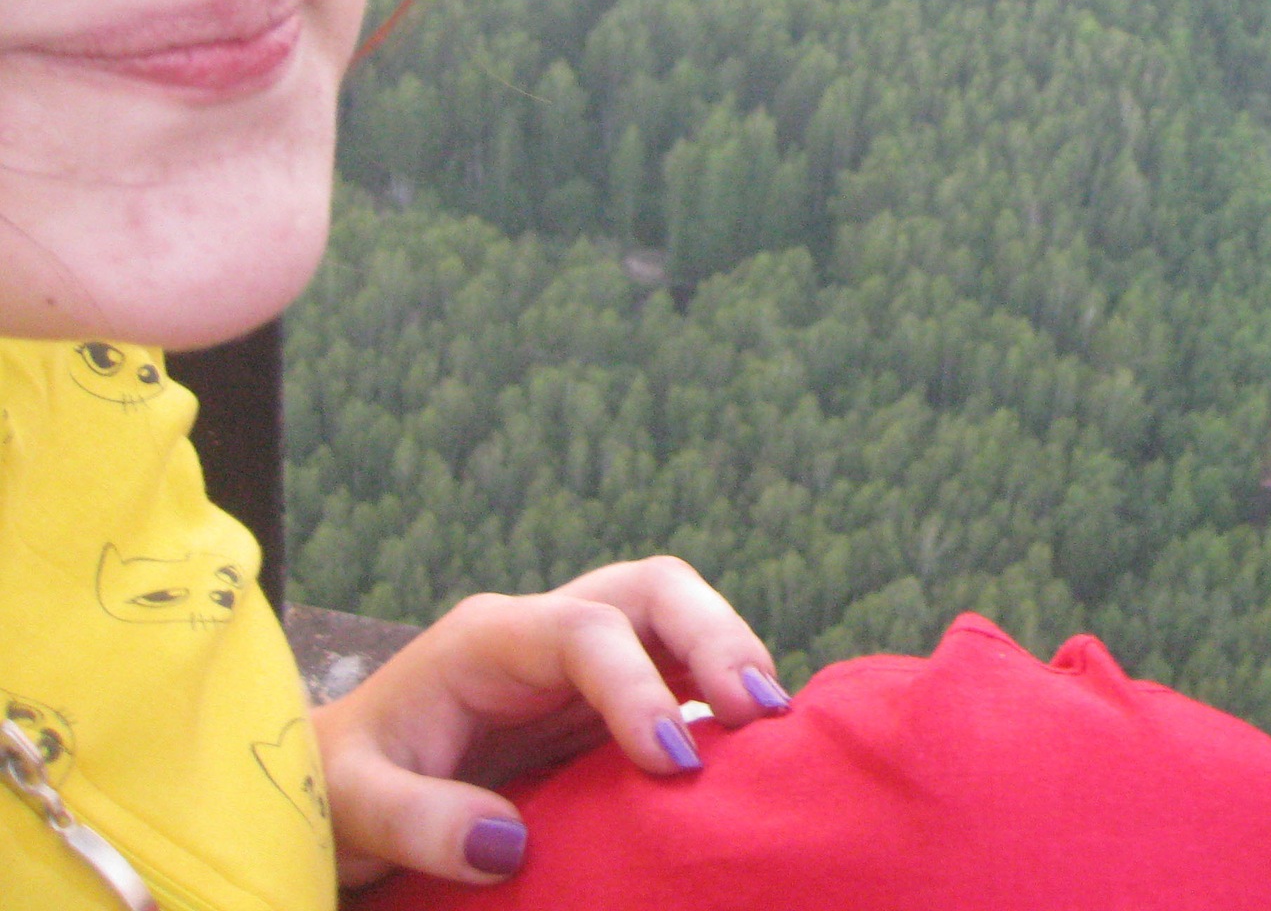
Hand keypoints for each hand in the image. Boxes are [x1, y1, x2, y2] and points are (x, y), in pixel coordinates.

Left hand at [311, 555, 792, 886]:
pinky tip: (743, 742)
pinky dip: (716, 692)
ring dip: (730, 656)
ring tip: (773, 724)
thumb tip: (508, 846)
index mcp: (486, 639)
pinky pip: (672, 670)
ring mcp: (573, 660)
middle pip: (652, 589)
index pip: (585, 630)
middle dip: (717, 635)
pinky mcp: (595, 696)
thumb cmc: (335, 788)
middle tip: (763, 712)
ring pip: (675, 617)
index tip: (672, 761)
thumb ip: (417, 822)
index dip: (636, 686)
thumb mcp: (350, 808)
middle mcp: (540, 631)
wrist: (332, 784)